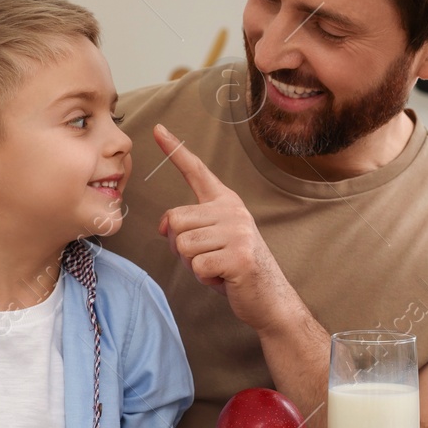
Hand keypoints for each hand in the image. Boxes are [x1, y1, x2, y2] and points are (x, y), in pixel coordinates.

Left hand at [154, 125, 303, 334]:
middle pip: (175, 220)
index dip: (175, 150)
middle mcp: (233, 211)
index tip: (158, 129)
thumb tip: (164, 225)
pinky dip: (205, 279)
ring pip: (183, 246)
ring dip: (193, 265)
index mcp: (227, 202)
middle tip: (208, 258)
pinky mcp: (239, 256)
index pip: (197, 172)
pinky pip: (197, 267)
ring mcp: (238, 232)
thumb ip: (191, 226)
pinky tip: (224, 278)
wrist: (269, 298)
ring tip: (218, 268)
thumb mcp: (214, 240)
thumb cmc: (236, 269)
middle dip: (181, 247)